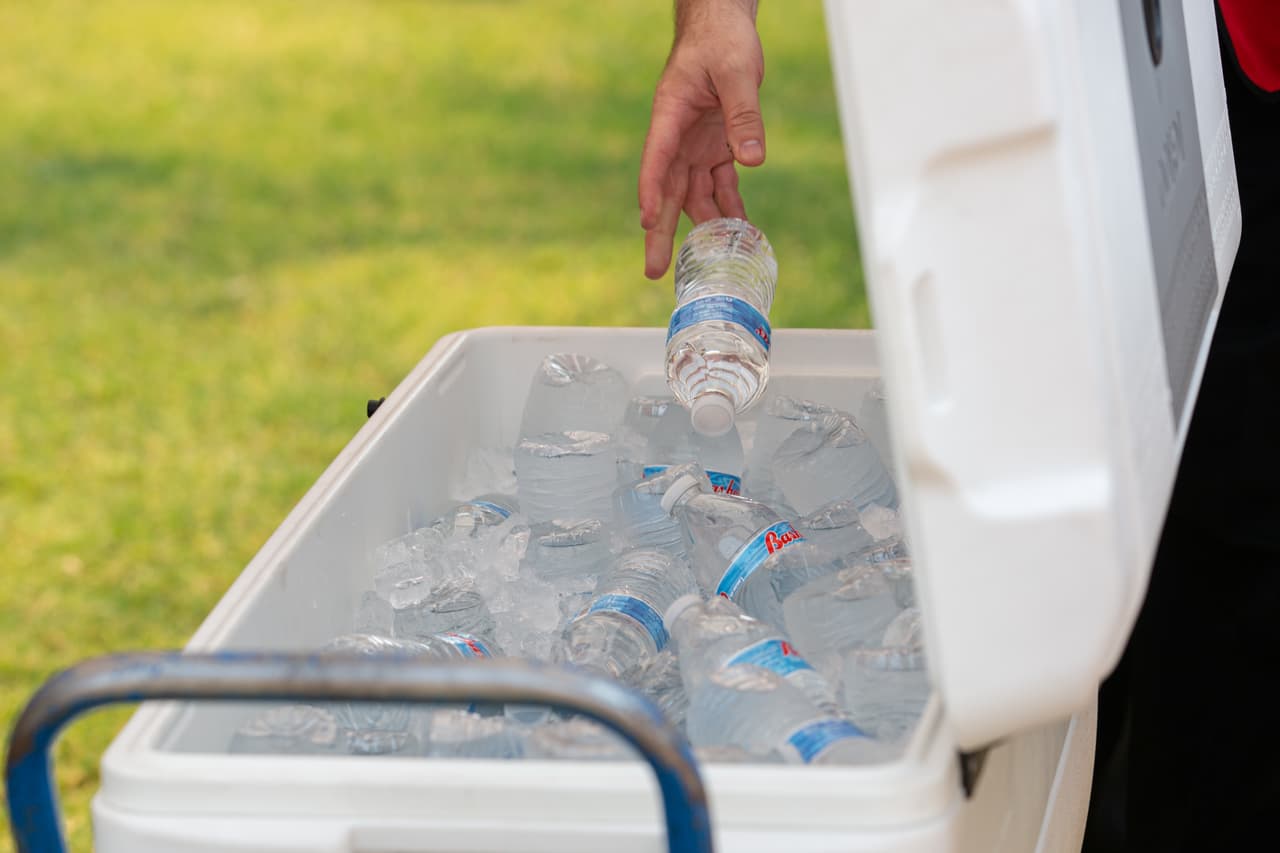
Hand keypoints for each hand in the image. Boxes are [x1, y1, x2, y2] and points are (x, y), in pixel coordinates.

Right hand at [639, 0, 765, 278]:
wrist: (723, 26)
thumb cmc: (721, 40)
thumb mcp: (737, 71)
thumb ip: (744, 115)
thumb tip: (752, 160)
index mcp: (671, 114)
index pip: (657, 159)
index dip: (651, 192)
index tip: (647, 222)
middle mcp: (678, 137)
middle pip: (666, 190)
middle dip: (661, 231)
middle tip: (653, 270)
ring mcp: (696, 145)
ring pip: (693, 194)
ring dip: (702, 226)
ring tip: (709, 262)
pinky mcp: (716, 147)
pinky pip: (721, 184)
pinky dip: (730, 208)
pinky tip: (738, 232)